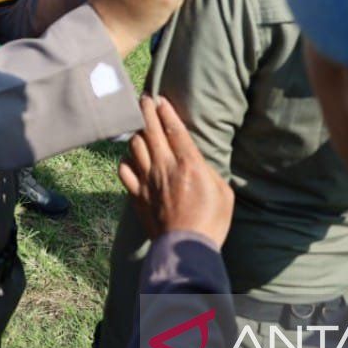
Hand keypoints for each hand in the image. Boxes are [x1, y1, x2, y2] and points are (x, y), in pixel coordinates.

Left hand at [119, 95, 233, 246]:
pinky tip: (130, 158)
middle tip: (143, 99)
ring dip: (136, 133)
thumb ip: (209, 171)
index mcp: (189, 164)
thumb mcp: (223, 193)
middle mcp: (164, 167)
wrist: (185, 249)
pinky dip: (125, 160)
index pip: (174, 129)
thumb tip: (197, 161)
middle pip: (150, 130)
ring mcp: (147, 180)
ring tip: (139, 127)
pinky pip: (124, 170)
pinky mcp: (136, 195)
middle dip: (145, 110)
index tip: (160, 98)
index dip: (166, 110)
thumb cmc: (211, 222)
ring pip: (135, 146)